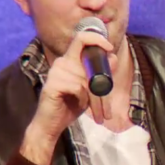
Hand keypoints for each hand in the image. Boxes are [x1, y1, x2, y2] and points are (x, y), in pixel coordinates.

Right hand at [21, 31, 113, 164]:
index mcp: (70, 60)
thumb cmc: (71, 105)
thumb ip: (101, 74)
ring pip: (87, 78)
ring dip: (93, 97)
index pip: (81, 38)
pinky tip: (77, 103)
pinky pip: (78, 87)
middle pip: (91, 62)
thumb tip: (113, 57)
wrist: (51, 125)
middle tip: (106, 107)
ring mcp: (56, 72)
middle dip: (103, 85)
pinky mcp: (52, 84)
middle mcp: (62, 62)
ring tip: (89, 106)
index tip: (109, 47)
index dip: (97, 39)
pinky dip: (83, 99)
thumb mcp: (91, 90)